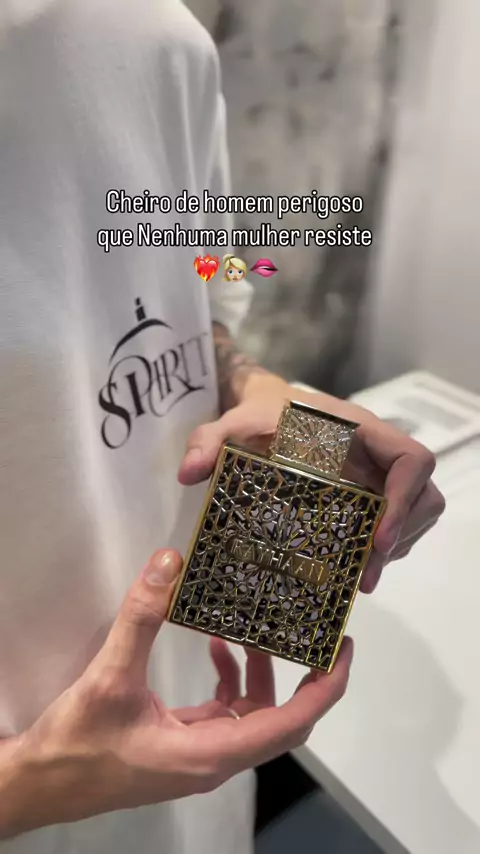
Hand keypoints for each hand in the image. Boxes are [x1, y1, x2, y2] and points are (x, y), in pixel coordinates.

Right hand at [0, 549, 352, 839]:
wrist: (42, 784)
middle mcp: (215, 759)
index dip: (325, 689)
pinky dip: (228, 680)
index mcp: (212, 752)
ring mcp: (199, 755)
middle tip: (314, 635)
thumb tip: (170, 563)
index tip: (343, 650)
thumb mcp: (110, 678)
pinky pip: (223, 713)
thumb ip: (141, 618)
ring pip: (252, 714)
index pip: (291, 724)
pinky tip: (212, 647)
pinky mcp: (181, 745)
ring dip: (259, 672)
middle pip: (281, 720)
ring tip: (249, 628)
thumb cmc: (80, 744)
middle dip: (302, 678)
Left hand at [178, 379, 445, 592]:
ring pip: (416, 514)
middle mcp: (378, 455)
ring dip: (394, 547)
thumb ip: (209, 441)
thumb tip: (189, 474)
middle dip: (402, 536)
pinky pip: (396, 523)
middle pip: (424, 496)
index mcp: (360, 432)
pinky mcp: (372, 496)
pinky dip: (382, 548)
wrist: (269, 413)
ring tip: (357, 577)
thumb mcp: (234, 424)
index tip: (376, 538)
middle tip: (366, 573)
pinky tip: (352, 567)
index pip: (412, 460)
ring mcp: (379, 476)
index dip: (405, 499)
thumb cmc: (260, 417)